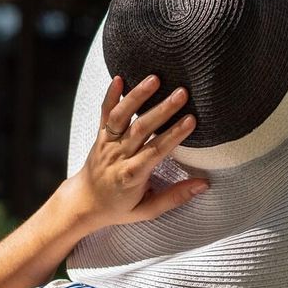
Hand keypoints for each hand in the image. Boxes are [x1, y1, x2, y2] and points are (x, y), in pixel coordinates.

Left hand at [60, 73, 208, 231]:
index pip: (155, 151)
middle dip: (162, 109)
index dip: (173, 135)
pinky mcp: (100, 135)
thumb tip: (204, 184)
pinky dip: (110, 95)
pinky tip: (119, 77)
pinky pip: (104, 113)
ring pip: (121, 116)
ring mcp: (107, 143)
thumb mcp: (148, 210)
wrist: (83, 203)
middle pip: (141, 128)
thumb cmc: (118, 208)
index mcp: (131, 175)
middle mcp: (117, 155)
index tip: (191, 120)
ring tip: (155, 78)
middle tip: (182, 93)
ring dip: (138, 95)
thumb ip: (175, 197)